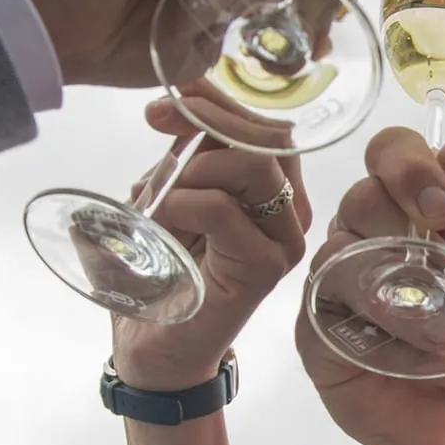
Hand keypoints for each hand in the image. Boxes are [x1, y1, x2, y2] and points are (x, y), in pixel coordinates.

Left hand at [108, 99, 311, 393]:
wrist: (155, 348)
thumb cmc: (161, 273)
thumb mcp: (168, 197)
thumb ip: (182, 158)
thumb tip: (175, 107)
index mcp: (272, 189)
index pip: (263, 126)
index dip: (219, 100)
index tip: (170, 96)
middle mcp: (289, 210)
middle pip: (269, 136)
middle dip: (209, 118)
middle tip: (157, 121)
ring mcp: (283, 240)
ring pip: (255, 166)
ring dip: (195, 166)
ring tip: (158, 195)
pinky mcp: (265, 268)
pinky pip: (225, 210)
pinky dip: (183, 202)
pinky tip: (159, 219)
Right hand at [294, 129, 444, 444]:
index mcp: (401, 211)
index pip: (387, 154)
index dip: (409, 166)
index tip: (444, 209)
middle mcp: (358, 237)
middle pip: (359, 197)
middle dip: (406, 230)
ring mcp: (330, 283)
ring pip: (343, 256)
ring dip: (407, 299)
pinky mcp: (314, 333)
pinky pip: (334, 316)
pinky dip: (390, 340)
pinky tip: (429, 363)